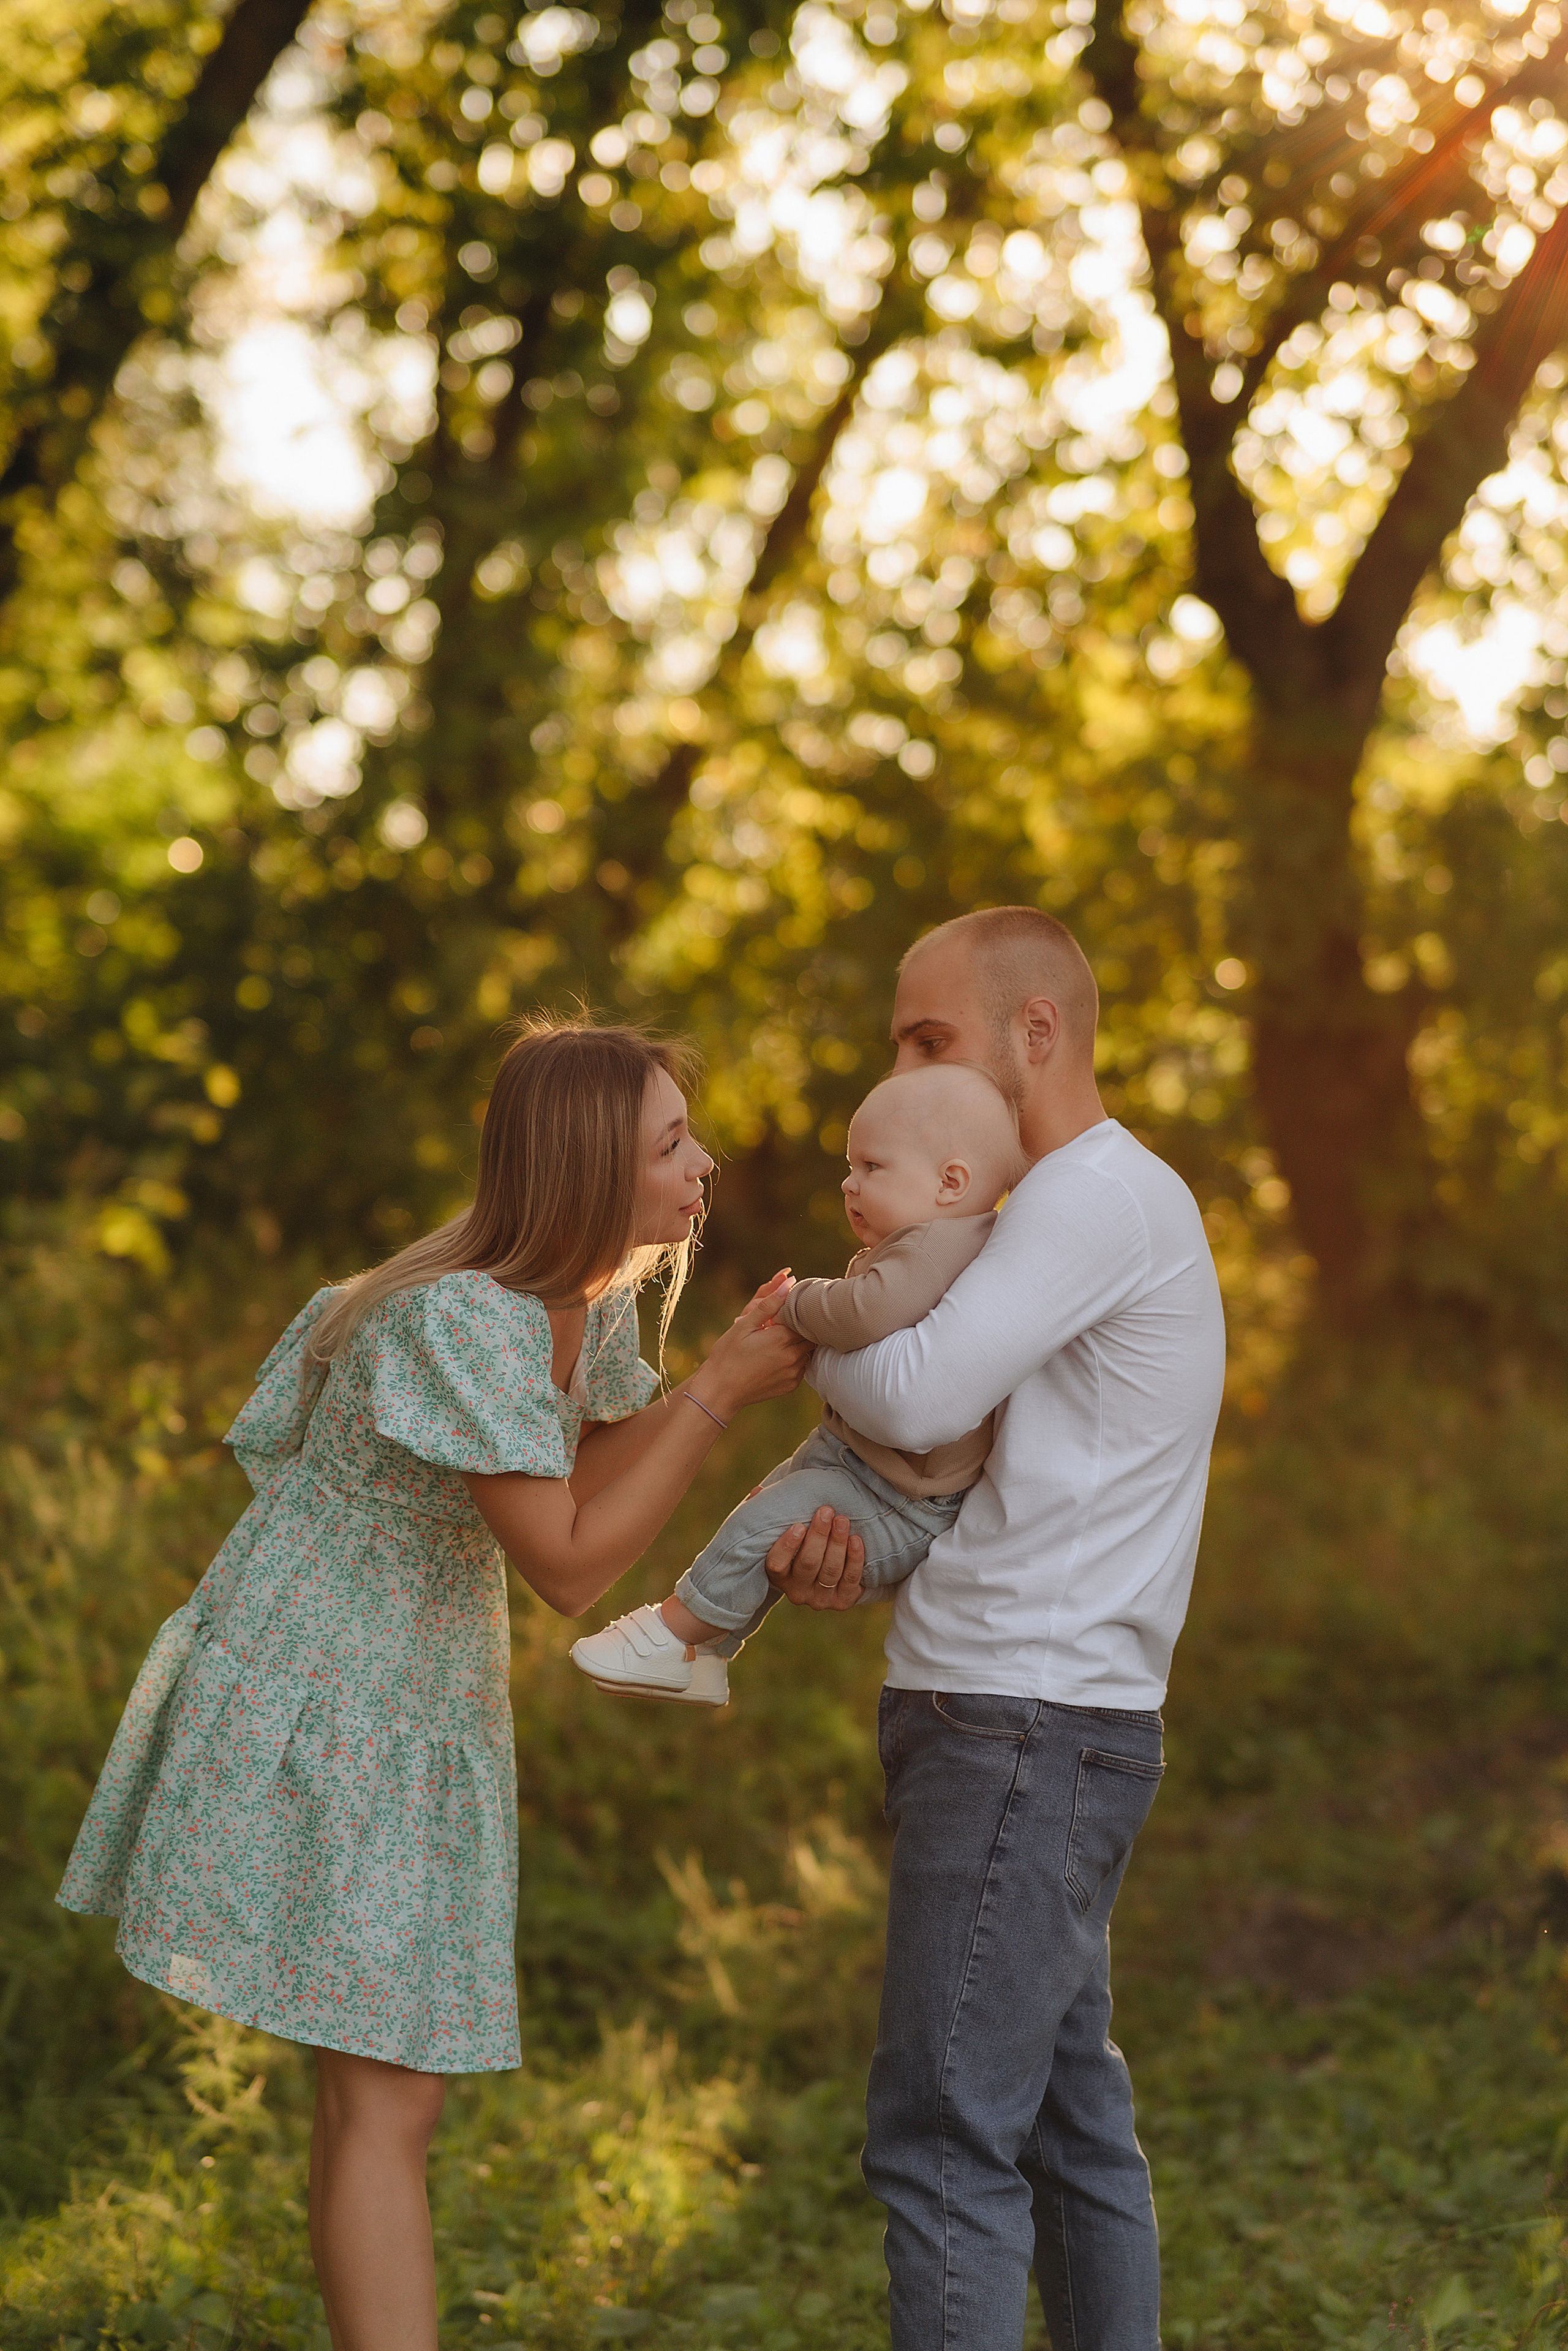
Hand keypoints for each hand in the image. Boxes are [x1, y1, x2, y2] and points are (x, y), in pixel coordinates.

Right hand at [694, 1272, 808, 1415]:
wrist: (720, 1391)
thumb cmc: (727, 1355)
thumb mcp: (744, 1325)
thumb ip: (769, 1304)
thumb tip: (790, 1282)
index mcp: (782, 1338)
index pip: (805, 1317)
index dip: (797, 1311)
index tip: (787, 1309)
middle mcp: (792, 1356)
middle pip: (812, 1333)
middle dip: (802, 1326)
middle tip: (785, 1323)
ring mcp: (793, 1372)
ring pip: (810, 1350)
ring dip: (801, 1342)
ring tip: (782, 1339)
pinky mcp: (791, 1384)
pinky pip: (803, 1366)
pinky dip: (797, 1358)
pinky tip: (780, 1355)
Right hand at [764, 1507, 864, 1609]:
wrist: (824, 1576)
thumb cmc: (796, 1545)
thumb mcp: (776, 1532)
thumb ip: (765, 1513)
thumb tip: (758, 1492)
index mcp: (777, 1576)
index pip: (777, 1564)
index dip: (787, 1546)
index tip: (798, 1525)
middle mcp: (797, 1591)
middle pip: (808, 1564)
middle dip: (819, 1536)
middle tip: (827, 1511)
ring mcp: (820, 1598)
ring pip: (830, 1571)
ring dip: (838, 1543)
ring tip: (842, 1520)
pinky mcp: (842, 1601)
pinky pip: (850, 1580)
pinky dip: (854, 1559)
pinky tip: (856, 1539)